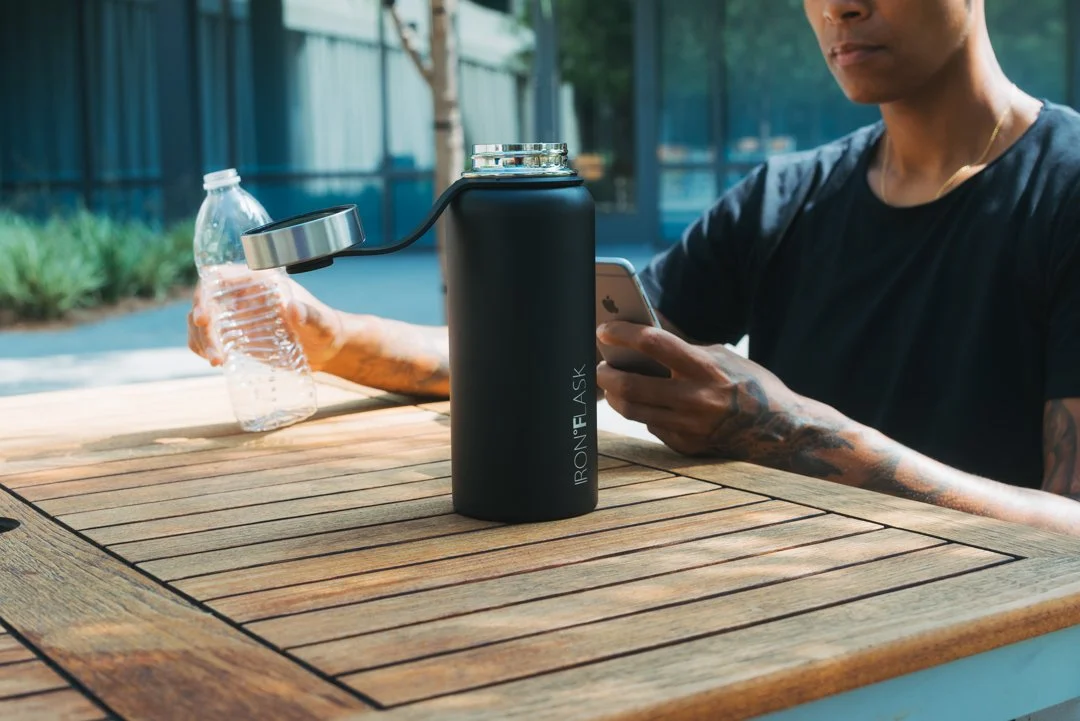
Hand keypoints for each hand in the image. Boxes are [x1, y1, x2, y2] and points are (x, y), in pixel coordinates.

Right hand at [187, 273, 345, 372]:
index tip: (203, 316)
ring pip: (201, 321)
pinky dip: (202, 347)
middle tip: (212, 350)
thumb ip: (310, 316)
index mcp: (260, 281)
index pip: (220, 277)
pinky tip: (214, 360)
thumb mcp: (321, 323)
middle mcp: (242, 294)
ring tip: (217, 361)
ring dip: (201, 339)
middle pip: (205, 301)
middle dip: (200, 324)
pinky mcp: (234, 334)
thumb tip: (294, 307)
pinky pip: (207, 336)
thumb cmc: (325, 329)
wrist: (326, 348)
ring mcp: (235, 315)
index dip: (204, 293)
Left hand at [596, 321, 813, 460]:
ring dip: (613, 395)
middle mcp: (696, 399)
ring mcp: (689, 427)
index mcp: (705, 368)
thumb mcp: (723, 358)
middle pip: (631, 385)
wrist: (780, 430)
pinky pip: (651, 426)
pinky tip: (641, 403)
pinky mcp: (686, 447)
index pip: (652, 342)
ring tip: (609, 384)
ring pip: (632, 411)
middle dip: (605, 373)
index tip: (604, 330)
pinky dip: (642, 412)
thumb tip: (640, 344)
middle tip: (599, 365)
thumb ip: (684, 352)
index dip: (622, 334)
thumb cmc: (749, 384)